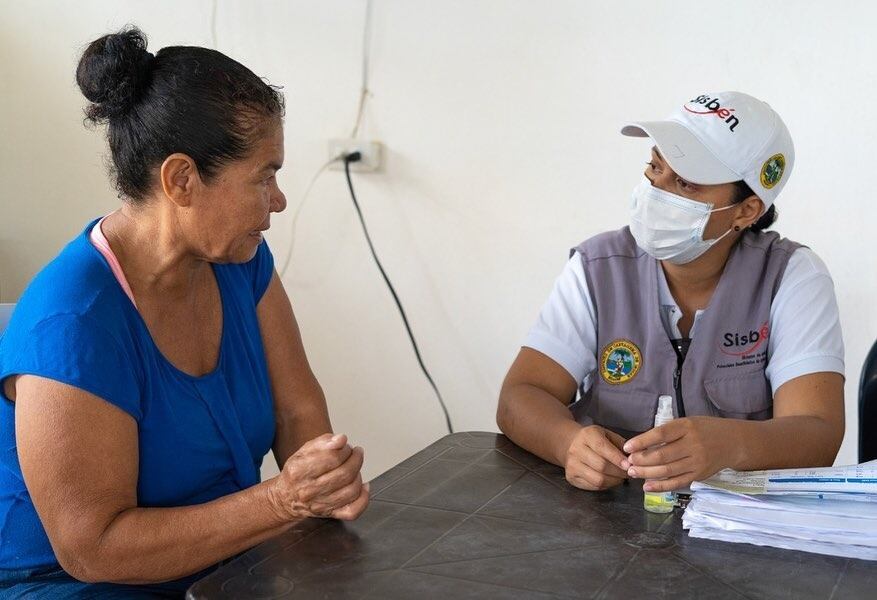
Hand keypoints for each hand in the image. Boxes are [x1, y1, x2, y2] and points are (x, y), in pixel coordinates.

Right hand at [269, 433, 369, 521]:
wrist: (286, 498)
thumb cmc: (298, 472)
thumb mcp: (304, 451)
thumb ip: (324, 442)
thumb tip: (341, 439)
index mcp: (300, 471)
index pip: (332, 458)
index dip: (344, 449)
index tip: (345, 445)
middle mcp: (309, 491)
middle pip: (344, 474)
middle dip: (355, 459)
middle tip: (354, 453)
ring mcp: (320, 505)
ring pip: (351, 490)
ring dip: (359, 474)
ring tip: (355, 467)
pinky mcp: (330, 514)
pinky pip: (353, 511)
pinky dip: (363, 498)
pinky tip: (363, 486)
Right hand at [563, 424, 628, 490]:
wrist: (571, 444)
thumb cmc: (595, 440)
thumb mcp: (607, 435)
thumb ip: (620, 445)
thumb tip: (633, 458)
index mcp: (587, 435)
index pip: (602, 447)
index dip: (616, 458)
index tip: (629, 465)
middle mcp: (576, 449)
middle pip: (601, 465)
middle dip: (618, 472)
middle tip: (629, 473)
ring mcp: (572, 464)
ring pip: (598, 479)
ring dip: (614, 481)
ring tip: (621, 478)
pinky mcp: (571, 477)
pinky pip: (593, 486)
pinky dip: (606, 485)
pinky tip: (611, 480)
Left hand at [623, 416, 737, 491]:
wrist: (733, 442)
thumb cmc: (705, 429)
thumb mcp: (687, 423)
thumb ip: (668, 432)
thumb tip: (641, 444)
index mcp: (687, 427)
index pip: (660, 435)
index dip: (642, 441)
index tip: (627, 447)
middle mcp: (693, 445)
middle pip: (662, 455)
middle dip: (641, 460)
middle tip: (628, 462)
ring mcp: (697, 462)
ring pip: (667, 470)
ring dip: (647, 473)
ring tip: (633, 472)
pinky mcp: (699, 475)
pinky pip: (677, 482)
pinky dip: (661, 486)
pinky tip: (647, 486)